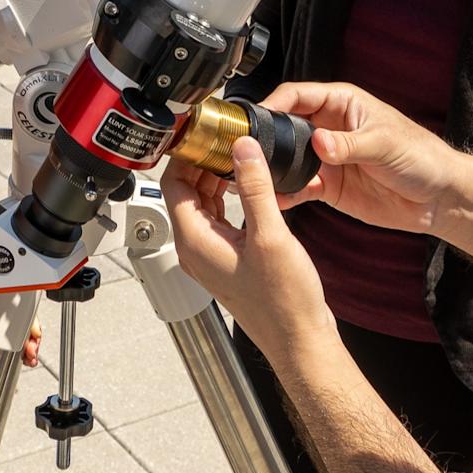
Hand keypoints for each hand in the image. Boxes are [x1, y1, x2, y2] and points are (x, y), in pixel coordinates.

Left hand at [0, 315, 42, 386]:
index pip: (7, 309)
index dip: (25, 321)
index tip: (32, 336)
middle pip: (14, 321)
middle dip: (30, 334)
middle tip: (33, 351)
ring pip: (11, 334)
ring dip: (24, 344)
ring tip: (29, 358)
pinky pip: (2, 347)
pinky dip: (15, 353)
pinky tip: (20, 361)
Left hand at [162, 137, 333, 356]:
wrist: (299, 339)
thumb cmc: (284, 301)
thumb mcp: (270, 235)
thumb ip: (254, 188)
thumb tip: (242, 149)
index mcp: (194, 241)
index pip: (173, 184)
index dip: (187, 155)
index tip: (207, 134)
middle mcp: (194, 249)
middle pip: (185, 193)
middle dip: (203, 163)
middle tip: (227, 140)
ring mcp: (210, 256)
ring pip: (202, 206)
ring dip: (216, 180)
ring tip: (238, 157)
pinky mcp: (227, 260)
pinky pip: (218, 220)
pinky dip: (227, 199)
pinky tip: (247, 188)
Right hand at [262, 82, 465, 234]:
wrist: (437, 198)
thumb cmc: (421, 157)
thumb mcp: (385, 144)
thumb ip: (349, 144)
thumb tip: (318, 142)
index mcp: (342, 104)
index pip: (298, 95)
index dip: (274, 103)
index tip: (256, 119)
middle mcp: (329, 128)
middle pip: (285, 126)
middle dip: (266, 137)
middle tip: (246, 151)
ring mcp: (326, 158)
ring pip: (288, 159)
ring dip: (272, 167)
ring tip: (254, 177)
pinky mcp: (328, 186)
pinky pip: (299, 187)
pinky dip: (285, 193)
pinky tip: (274, 199)